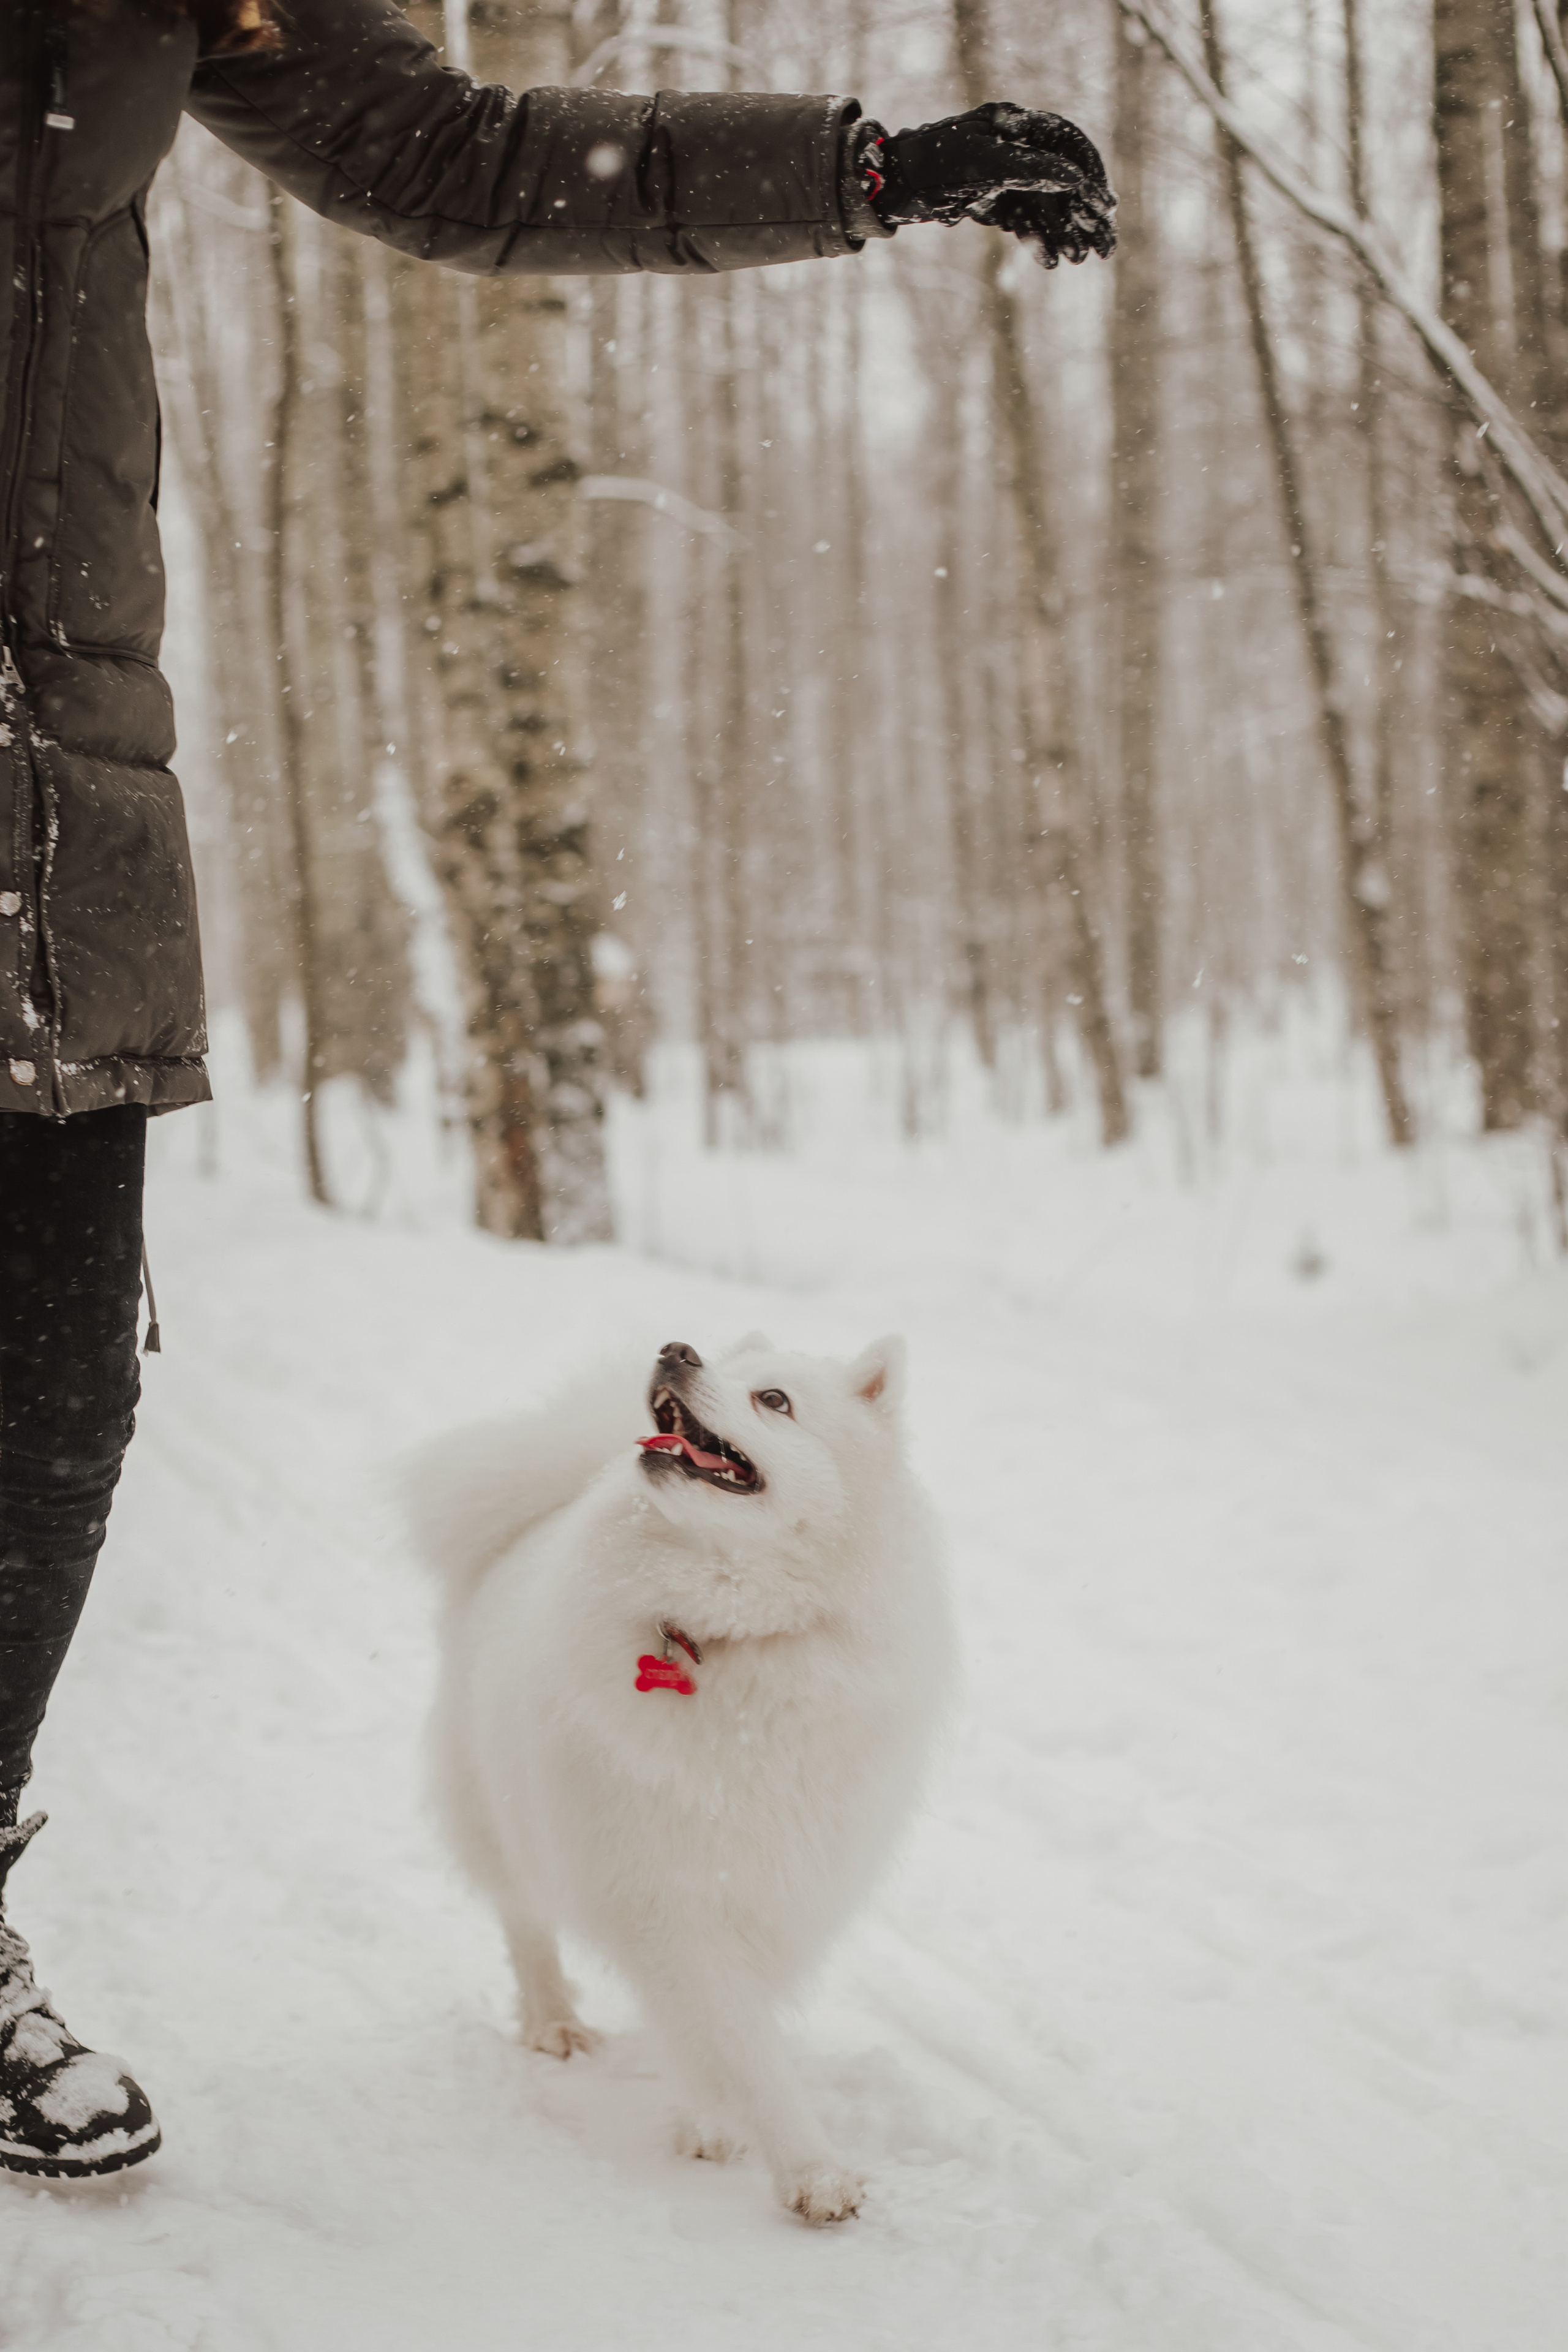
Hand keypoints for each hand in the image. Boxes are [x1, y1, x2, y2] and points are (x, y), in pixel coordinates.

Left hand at [865, 101, 1116, 266]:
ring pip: (1045, 203)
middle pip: (1061, 177)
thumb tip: (1075, 177)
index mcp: (1016, 123)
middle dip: (1084, 213)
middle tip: (1104, 248)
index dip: (1091, 173)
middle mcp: (1014, 145)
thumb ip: (1030, 167)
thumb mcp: (984, 164)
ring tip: (1081, 259)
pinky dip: (1036, 239)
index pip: (1068, 143)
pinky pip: (1022, 219)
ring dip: (1065, 231)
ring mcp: (1003, 173)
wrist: (889, 184)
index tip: (1107, 207)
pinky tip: (1049, 261)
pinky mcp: (990, 199)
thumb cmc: (932, 165)